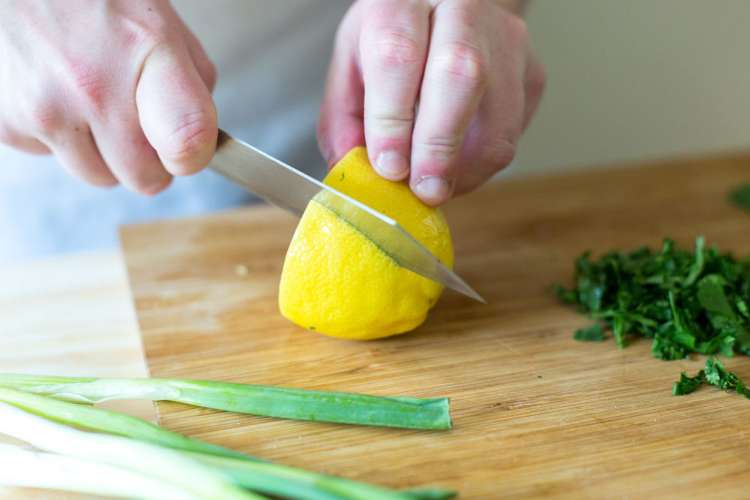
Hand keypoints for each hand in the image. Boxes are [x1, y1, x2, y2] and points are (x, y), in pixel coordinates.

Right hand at [0, 0, 217, 193]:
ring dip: (102, 150)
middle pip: (144, 179)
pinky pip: (51, 158)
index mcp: (145, 52)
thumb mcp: (160, 20)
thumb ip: (192, 81)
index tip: (188, 150)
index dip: (193, 157)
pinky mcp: (6, 124)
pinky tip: (53, 90)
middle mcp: (92, 87)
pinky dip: (58, 136)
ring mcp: (45, 109)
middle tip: (135, 116)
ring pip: (99, 176)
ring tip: (88, 94)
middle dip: (147, 157)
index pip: (187, 143)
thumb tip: (201, 138)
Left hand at [318, 0, 543, 205]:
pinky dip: (481, 166)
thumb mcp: (350, 66)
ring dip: (465, 169)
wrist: (447, 12)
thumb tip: (352, 170)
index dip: (392, 121)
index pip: (399, 57)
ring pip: (498, 119)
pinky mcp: (531, 74)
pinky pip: (512, 136)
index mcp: (401, 5)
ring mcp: (505, 43)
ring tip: (435, 186)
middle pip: (461, 76)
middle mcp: (461, 13)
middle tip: (424, 189)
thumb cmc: (394, 41)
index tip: (389, 167)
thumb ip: (344, 119)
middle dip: (439, 147)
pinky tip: (456, 167)